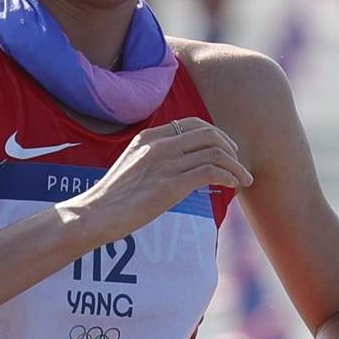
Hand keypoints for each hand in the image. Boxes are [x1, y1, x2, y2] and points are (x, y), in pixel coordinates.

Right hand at [64, 117, 248, 244]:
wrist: (95, 215)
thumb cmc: (111, 199)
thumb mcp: (130, 167)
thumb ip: (152, 160)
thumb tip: (177, 170)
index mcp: (148, 137)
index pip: (192, 124)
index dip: (215, 135)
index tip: (225, 150)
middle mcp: (159, 145)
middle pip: (209, 133)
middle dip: (230, 148)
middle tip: (238, 163)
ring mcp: (165, 163)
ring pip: (215, 152)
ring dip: (235, 166)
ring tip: (243, 179)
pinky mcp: (171, 185)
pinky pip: (211, 172)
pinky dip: (228, 176)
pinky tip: (232, 186)